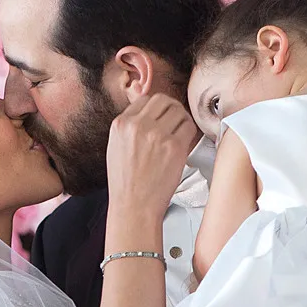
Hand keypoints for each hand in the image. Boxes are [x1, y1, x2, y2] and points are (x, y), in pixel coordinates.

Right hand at [106, 93, 198, 216]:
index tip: (161, 117)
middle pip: (163, 100)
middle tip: (174, 121)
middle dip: (171, 109)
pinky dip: (190, 132)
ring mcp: (156, 135)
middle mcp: (137, 125)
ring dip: (182, 120)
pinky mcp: (174, 147)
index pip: (145, 100)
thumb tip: (147, 113)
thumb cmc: (126, 182)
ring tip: (179, 133)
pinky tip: (184, 142)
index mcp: (121, 124)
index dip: (155, 109)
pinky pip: (189, 127)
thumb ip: (129, 127)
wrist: (134, 206)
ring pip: (178, 110)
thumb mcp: (116, 146)